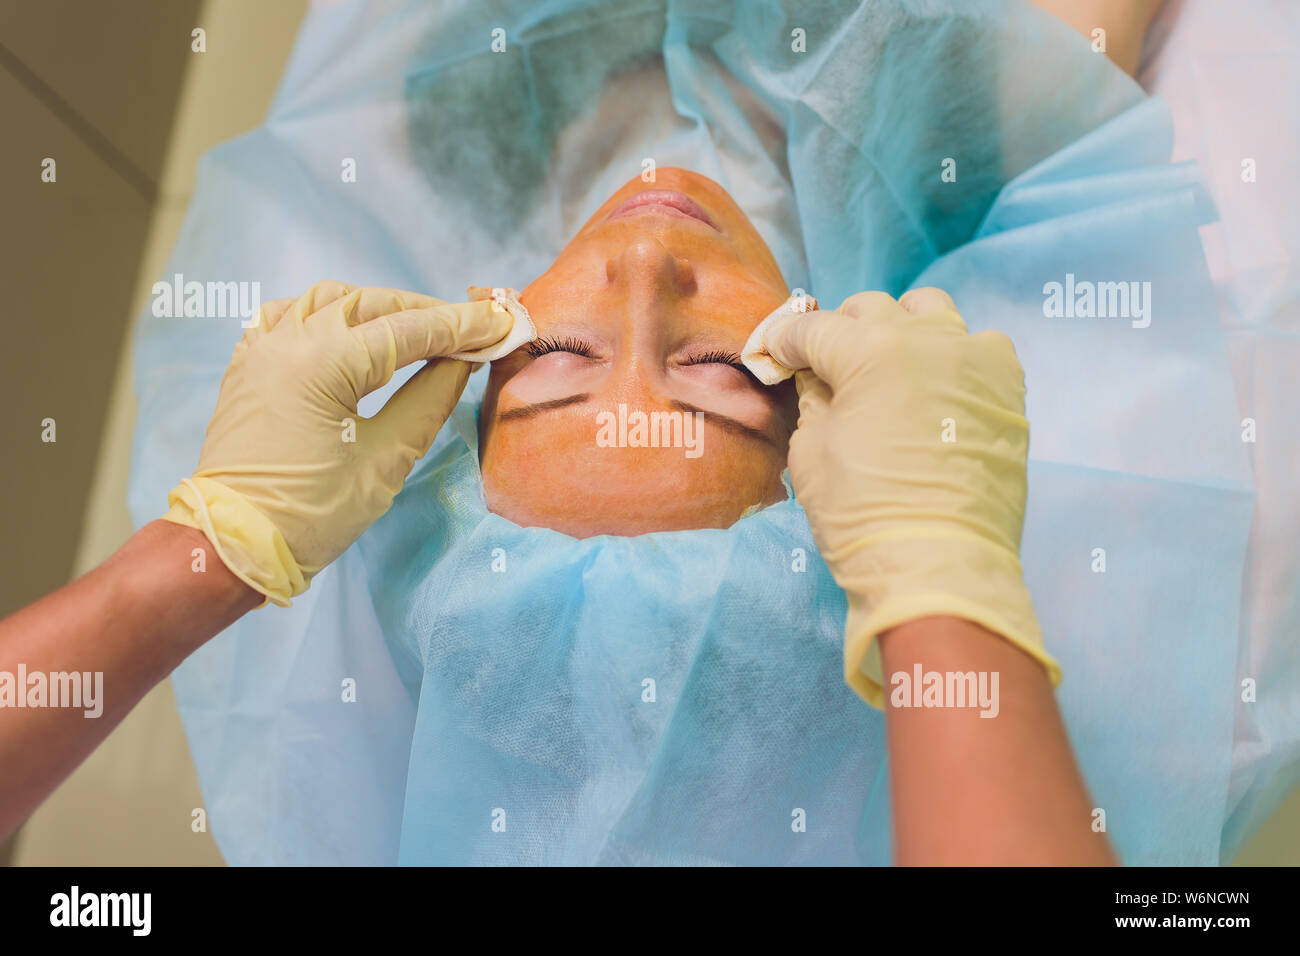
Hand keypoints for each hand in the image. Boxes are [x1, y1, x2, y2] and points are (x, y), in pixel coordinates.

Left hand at [163, 281, 513, 604]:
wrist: (231, 545)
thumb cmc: (311, 512)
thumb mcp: (385, 460)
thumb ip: (428, 401)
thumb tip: (460, 363)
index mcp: (323, 362)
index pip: (409, 330)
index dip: (460, 326)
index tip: (500, 322)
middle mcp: (289, 339)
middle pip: (373, 304)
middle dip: (427, 313)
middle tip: (473, 328)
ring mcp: (262, 347)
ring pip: (330, 300)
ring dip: (379, 307)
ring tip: (419, 328)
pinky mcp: (248, 364)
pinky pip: (289, 314)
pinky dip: (328, 313)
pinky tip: (349, 329)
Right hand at [764, 288, 1059, 705]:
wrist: (939, 564)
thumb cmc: (862, 511)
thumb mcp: (811, 452)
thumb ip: (812, 399)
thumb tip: (815, 377)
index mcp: (869, 349)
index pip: (812, 327)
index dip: (783, 341)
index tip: (774, 356)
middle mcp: (926, 338)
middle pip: (871, 309)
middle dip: (841, 331)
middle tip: (827, 368)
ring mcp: (973, 357)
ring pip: (930, 311)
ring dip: (900, 328)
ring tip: (888, 366)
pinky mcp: (1006, 386)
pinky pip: (979, 345)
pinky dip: (953, 355)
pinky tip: (940, 388)